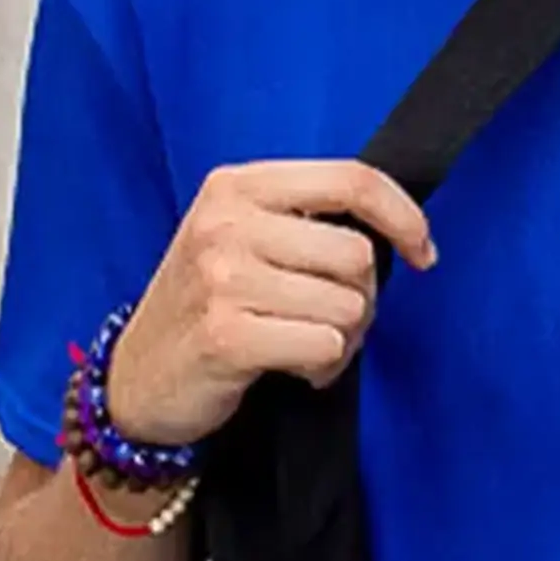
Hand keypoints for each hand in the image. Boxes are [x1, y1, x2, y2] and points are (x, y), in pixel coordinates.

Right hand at [105, 161, 438, 446]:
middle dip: (362, 299)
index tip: (423, 252)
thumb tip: (400, 234)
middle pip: (358, 255)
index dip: (404, 217)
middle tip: (326, 320)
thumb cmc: (207, 307)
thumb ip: (306, 223)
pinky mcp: (226, 334)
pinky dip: (322, 368)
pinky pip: (325, 347)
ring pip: (348, 307)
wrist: (136, 380)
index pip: (351, 180)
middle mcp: (226, 223)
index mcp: (237, 186)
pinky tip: (290, 368)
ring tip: (300, 345)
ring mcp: (222, 277)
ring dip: (342, 340)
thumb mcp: (243, 239)